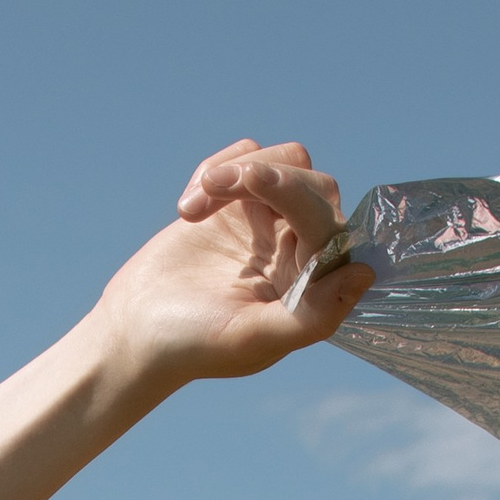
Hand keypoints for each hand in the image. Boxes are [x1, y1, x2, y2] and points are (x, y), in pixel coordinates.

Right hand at [92, 139, 370, 390]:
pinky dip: (216, 170)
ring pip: (285, 161)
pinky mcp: (240, 198)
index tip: (250, 181)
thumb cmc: (194, 345)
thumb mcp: (251, 338)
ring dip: (236, 171)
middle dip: (266, 178)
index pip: (329, 226)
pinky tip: (187, 210)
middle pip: (313, 183)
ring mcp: (271, 221)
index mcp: (312, 286)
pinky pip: (248, 154)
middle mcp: (300, 250)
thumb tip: (363, 274)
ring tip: (192, 207)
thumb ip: (312, 314)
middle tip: (211, 189)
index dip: (297, 196)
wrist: (136, 328)